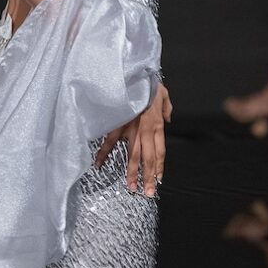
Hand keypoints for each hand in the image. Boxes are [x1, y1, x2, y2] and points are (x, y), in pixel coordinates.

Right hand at [94, 81, 171, 196]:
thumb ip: (167, 108)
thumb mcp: (163, 94)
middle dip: (148, 178)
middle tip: (148, 193)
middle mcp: (145, 131)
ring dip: (131, 173)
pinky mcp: (117, 125)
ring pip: (132, 156)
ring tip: (131, 188)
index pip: (160, 152)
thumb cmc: (148, 82)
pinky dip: (103, 154)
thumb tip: (169, 118)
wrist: (134, 74)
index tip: (158, 180)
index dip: (159, 167)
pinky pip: (110, 142)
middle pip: (148, 159)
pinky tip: (99, 166)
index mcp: (157, 125)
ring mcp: (130, 130)